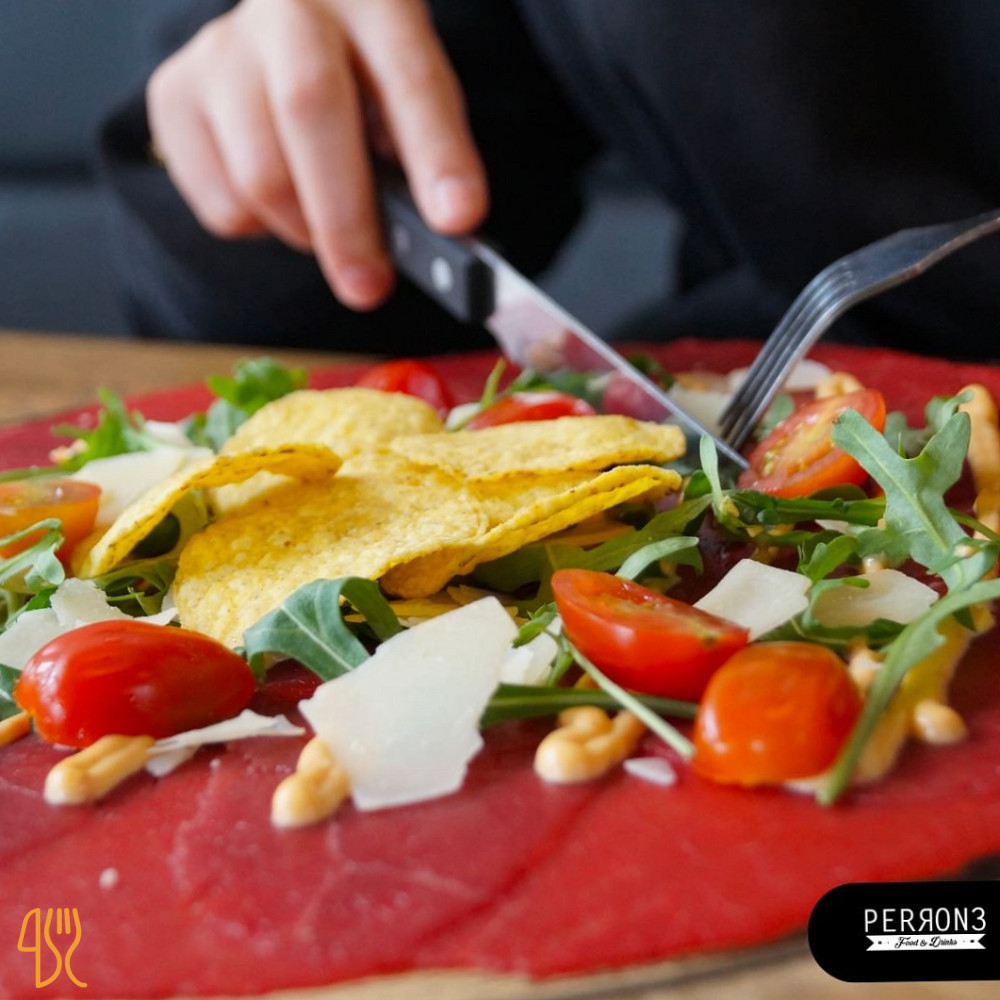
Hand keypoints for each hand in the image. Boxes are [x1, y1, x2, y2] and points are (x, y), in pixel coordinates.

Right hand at [147, 0, 487, 309]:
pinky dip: (259, 229)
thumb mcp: (407, 108)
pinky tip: (276, 198)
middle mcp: (291, 11)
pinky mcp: (175, 96)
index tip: (457, 218)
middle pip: (310, 110)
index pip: (410, 77)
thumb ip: (423, 159)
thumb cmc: (363, 92)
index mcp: (373, 4)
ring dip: (303, 230)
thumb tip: (437, 235)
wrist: (283, 45)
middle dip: (346, 219)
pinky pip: (220, 205)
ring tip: (325, 224)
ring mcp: (222, 49)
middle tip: (369, 288)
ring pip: (258, 173)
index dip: (436, 154)